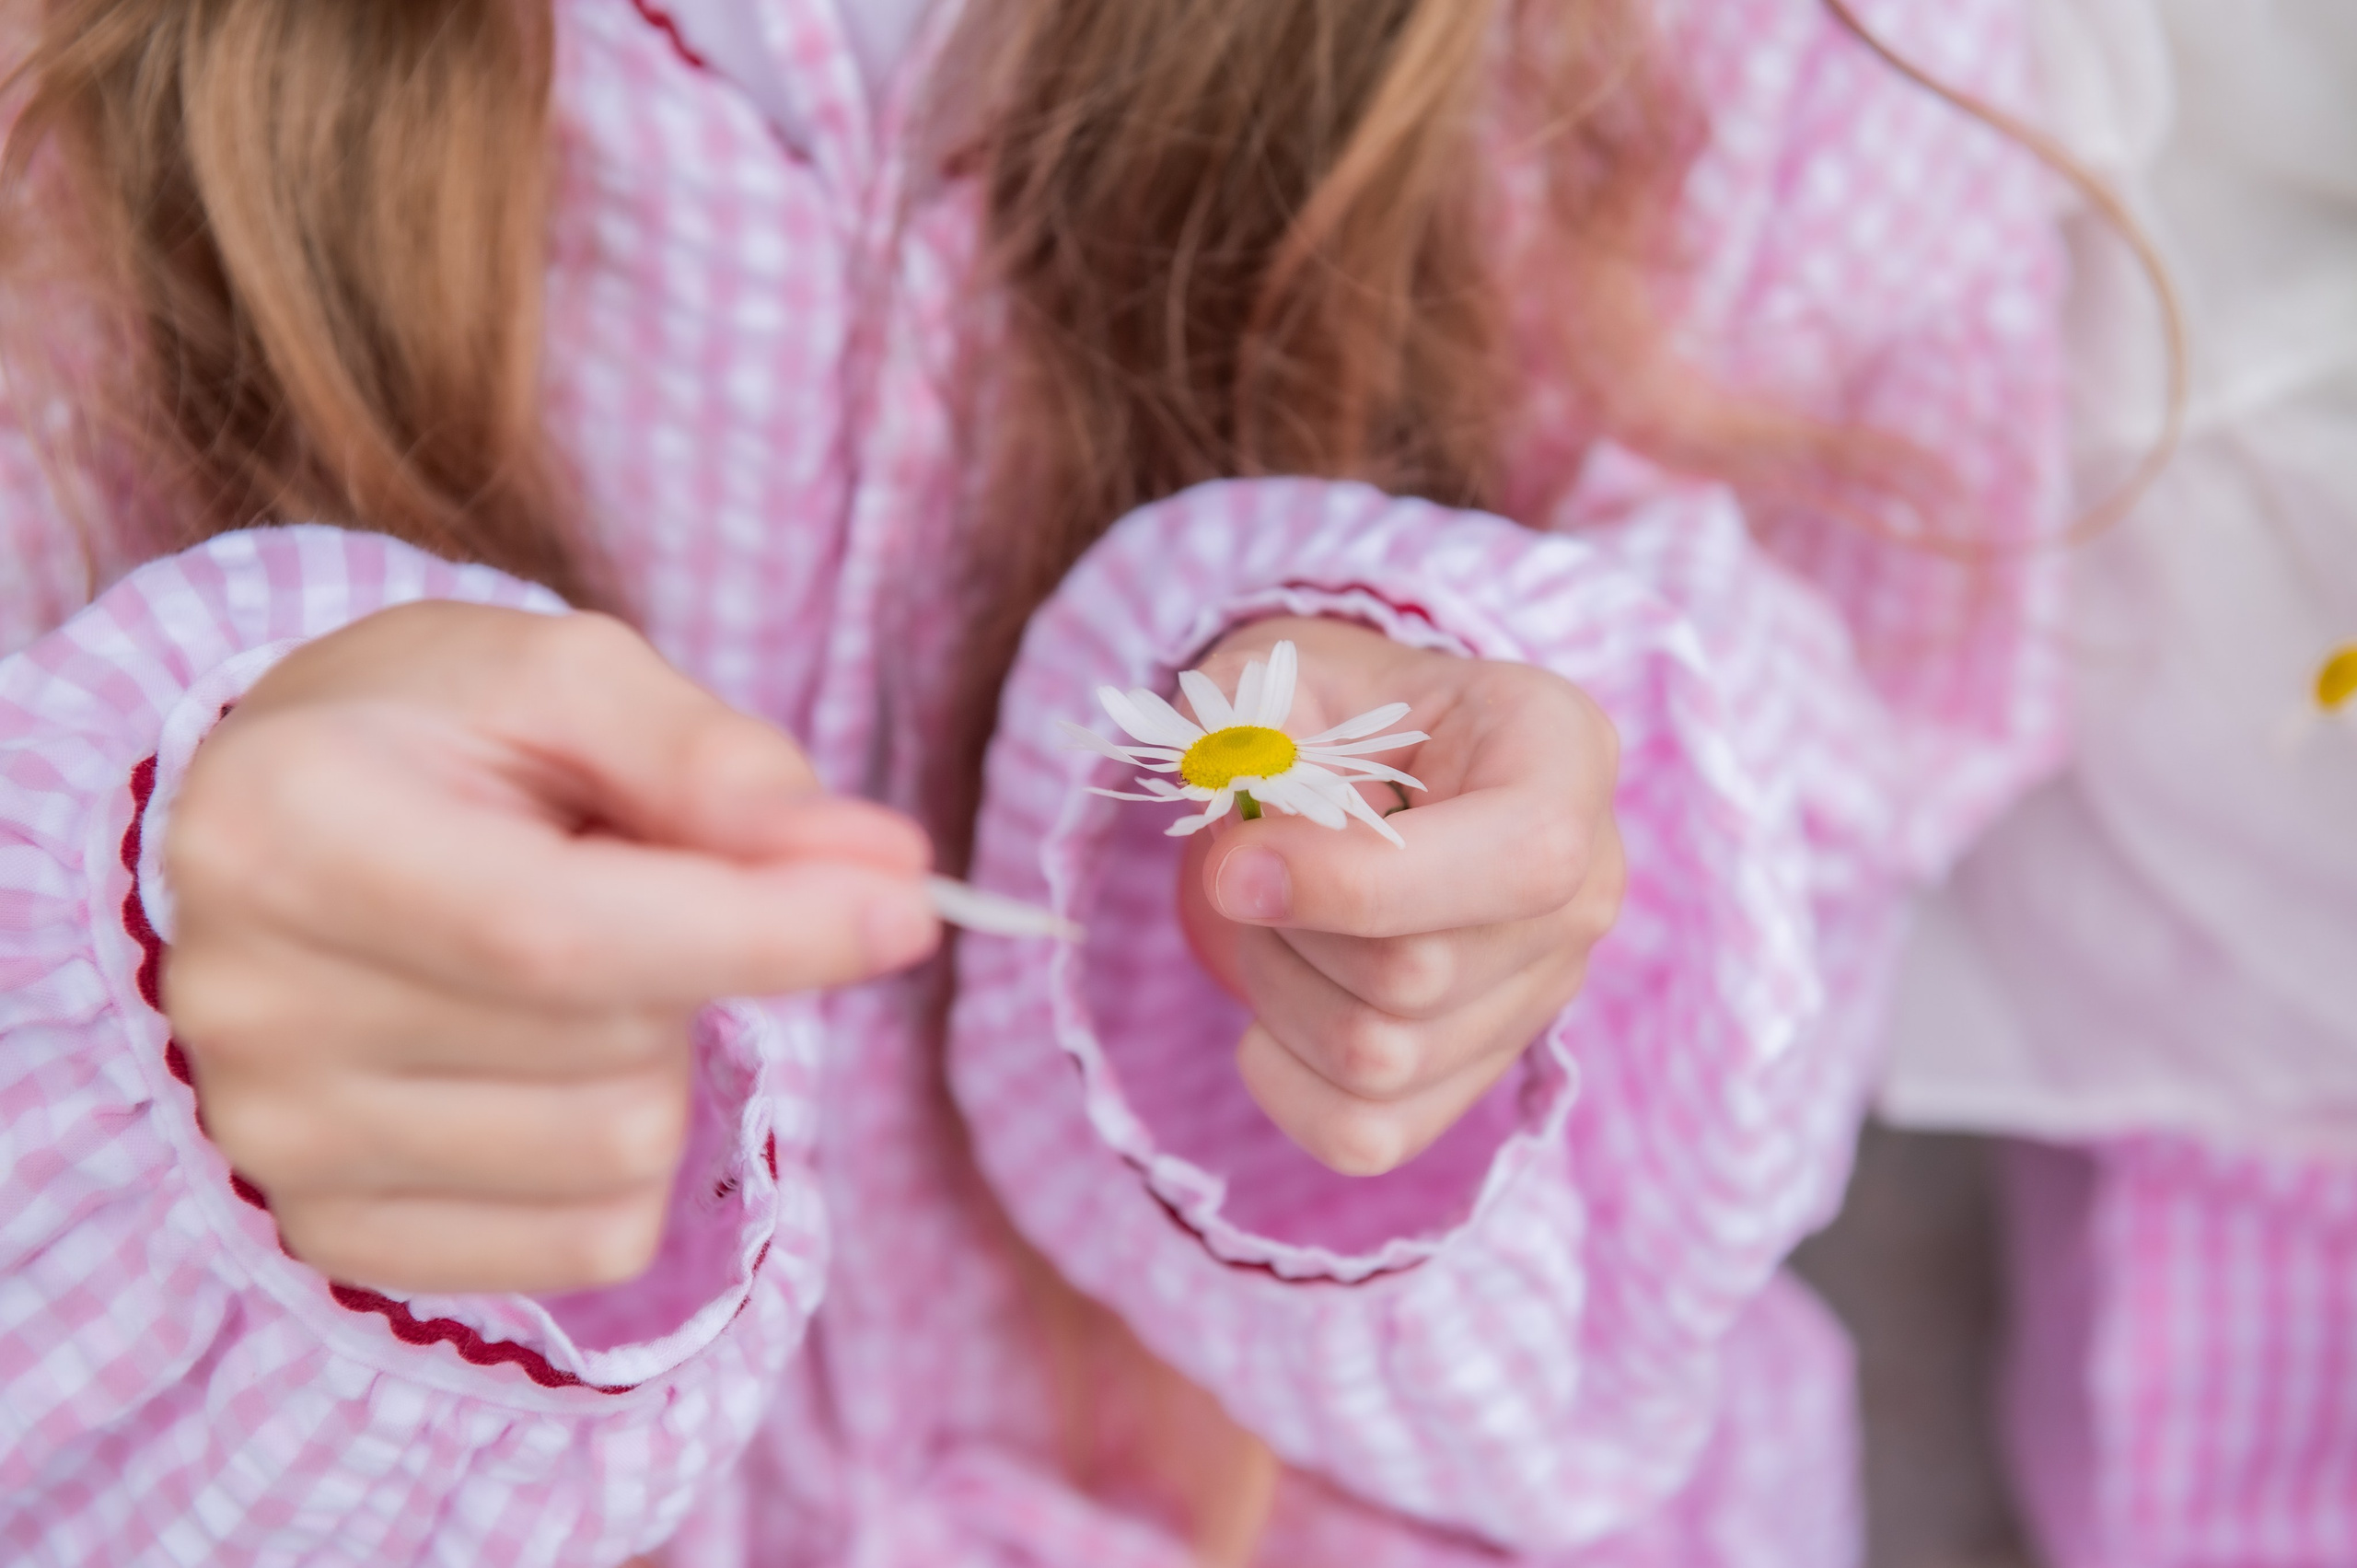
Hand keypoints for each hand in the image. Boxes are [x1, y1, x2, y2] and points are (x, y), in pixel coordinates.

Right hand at [165, 603, 937, 1294]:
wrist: (289, 820)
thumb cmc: (444, 731)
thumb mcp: (571, 680)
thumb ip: (718, 764)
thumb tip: (880, 865)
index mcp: (288, 827)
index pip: (558, 933)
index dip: (758, 931)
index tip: (908, 907)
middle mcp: (249, 1004)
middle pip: (614, 1046)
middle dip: (694, 958)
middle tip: (620, 878)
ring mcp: (277, 1141)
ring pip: (622, 1153)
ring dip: (661, 1055)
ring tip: (564, 963)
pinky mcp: (331, 1235)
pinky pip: (596, 1242)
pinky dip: (629, 1157)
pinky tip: (544, 1060)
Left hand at [1175, 618, 1623, 1175]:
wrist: (1365, 761)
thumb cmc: (1332, 707)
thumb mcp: (1285, 668)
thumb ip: (1249, 714)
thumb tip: (1235, 794)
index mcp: (1563, 755)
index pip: (1521, 859)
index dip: (1361, 881)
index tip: (1233, 865)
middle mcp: (1585, 887)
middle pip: (1420, 976)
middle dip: (1289, 927)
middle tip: (1246, 865)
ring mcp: (1544, 993)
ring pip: (1382, 1061)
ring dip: (1278, 991)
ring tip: (1272, 919)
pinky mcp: (1484, 1072)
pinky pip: (1369, 1136)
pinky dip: (1284, 1084)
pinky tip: (1270, 1012)